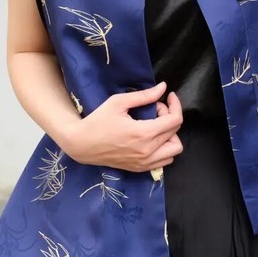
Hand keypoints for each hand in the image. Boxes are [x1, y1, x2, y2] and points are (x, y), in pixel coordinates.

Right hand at [64, 80, 183, 171]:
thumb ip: (144, 96)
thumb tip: (163, 87)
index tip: (168, 96)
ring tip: (156, 126)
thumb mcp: (119, 102)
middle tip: (155, 109)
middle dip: (169, 116)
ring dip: (171, 135)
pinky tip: (153, 139)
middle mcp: (148, 151)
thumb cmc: (98, 120)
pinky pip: (164, 161)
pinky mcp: (139, 169)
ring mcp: (144, 163)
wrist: (82, 144)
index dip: (175, 105)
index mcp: (144, 133)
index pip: (175, 120)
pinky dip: (165, 149)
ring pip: (174, 150)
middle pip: (175, 132)